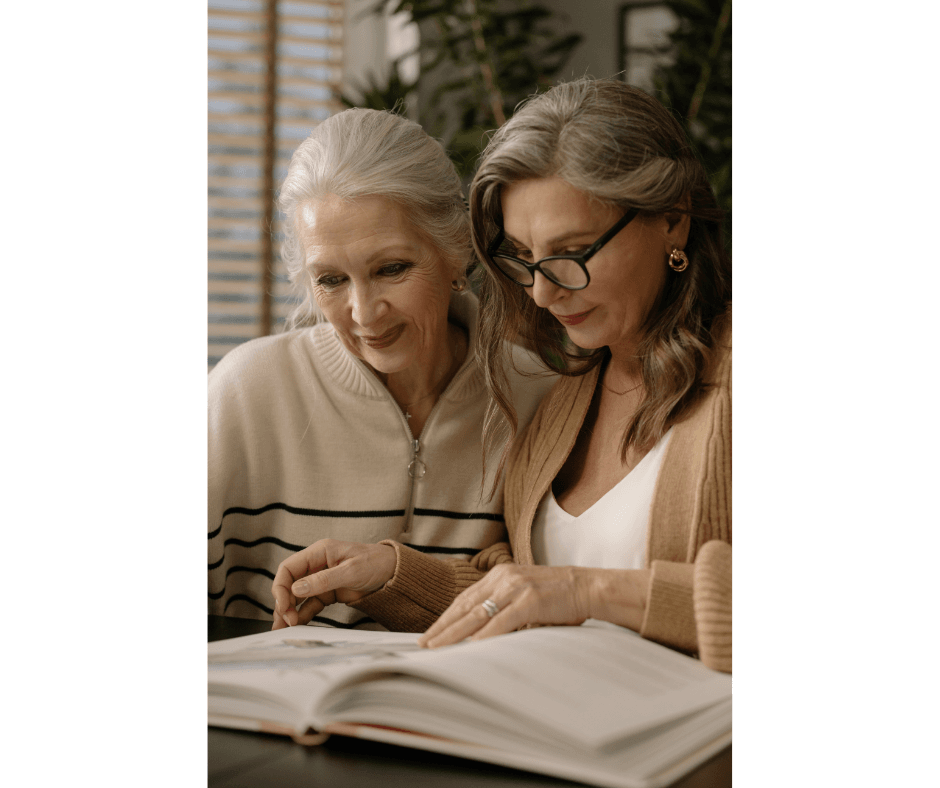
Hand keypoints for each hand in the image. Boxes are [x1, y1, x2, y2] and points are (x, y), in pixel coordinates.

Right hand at [271, 539, 395, 629]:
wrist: (394, 571)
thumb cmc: (376, 562)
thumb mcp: (350, 571)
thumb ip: (323, 580)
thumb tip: (296, 589)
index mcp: (319, 552)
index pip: (288, 568)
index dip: (280, 587)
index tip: (283, 606)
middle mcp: (317, 565)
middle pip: (290, 584)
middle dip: (284, 603)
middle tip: (286, 622)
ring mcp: (321, 579)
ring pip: (297, 596)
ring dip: (290, 612)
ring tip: (285, 628)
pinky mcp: (328, 593)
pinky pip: (310, 605)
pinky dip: (303, 615)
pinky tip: (299, 626)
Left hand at [417, 564, 650, 647]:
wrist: (588, 586)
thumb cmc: (558, 596)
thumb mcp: (525, 596)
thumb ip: (505, 608)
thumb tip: (483, 633)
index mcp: (500, 575)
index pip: (465, 599)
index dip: (446, 617)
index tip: (430, 633)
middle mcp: (503, 578)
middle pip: (465, 606)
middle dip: (442, 627)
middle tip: (423, 644)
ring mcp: (515, 588)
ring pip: (476, 614)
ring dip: (454, 633)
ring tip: (437, 647)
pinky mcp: (529, 601)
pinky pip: (501, 621)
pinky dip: (484, 635)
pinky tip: (470, 646)